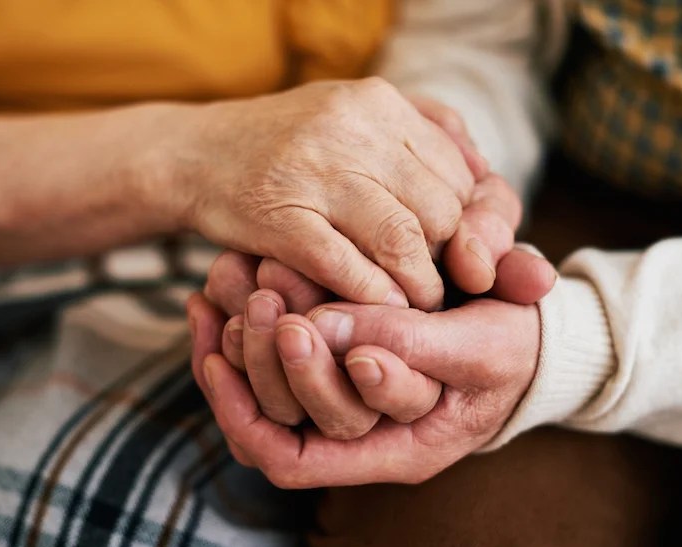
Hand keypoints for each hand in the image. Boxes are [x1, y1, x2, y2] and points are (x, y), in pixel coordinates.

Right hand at [150, 78, 480, 311]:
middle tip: (445, 286)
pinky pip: (349, 268)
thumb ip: (422, 132)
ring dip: (422, 287)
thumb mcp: (355, 115)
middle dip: (450, 259)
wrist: (194, 154)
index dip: (472, 224)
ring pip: (404, 241)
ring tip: (421, 306)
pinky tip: (380, 310)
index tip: (464, 256)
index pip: (459, 173)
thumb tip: (487, 174)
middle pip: (440, 210)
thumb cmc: (287, 145)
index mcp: (379, 102)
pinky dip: (375, 297)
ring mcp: (315, 172)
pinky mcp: (280, 217)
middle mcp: (353, 128)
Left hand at [187, 296, 540, 486]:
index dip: (289, 395)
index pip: (307, 455)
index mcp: (396, 452)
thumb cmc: (511, 347)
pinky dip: (232, 337)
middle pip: (277, 423)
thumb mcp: (478, 345)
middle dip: (259, 361)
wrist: (521, 337)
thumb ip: (410, 342)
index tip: (296, 326)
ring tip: (218, 289)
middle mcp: (358, 438)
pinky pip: (261, 369)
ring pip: (258, 396)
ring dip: (234, 346)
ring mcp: (337, 405)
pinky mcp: (326, 369)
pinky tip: (211, 298)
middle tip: (260, 298)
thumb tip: (330, 328)